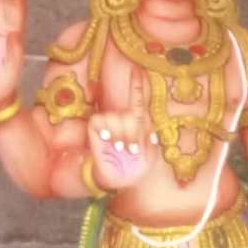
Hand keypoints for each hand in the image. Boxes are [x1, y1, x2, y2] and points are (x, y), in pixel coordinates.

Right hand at [87, 70, 158, 189]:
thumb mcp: (151, 149)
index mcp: (137, 121)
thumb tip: (145, 125)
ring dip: (123, 136)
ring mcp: (108, 122)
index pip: (137, 98)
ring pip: (119, 118)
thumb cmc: (138, 165)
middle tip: (135, 149)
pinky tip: (111, 143)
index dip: (137, 83)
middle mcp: (122, 118)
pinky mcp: (96, 127)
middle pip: (131, 114)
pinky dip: (109, 132)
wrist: (122, 178)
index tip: (137, 69)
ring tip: (124, 149)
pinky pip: (102, 121)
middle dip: (136, 133)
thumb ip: (149, 134)